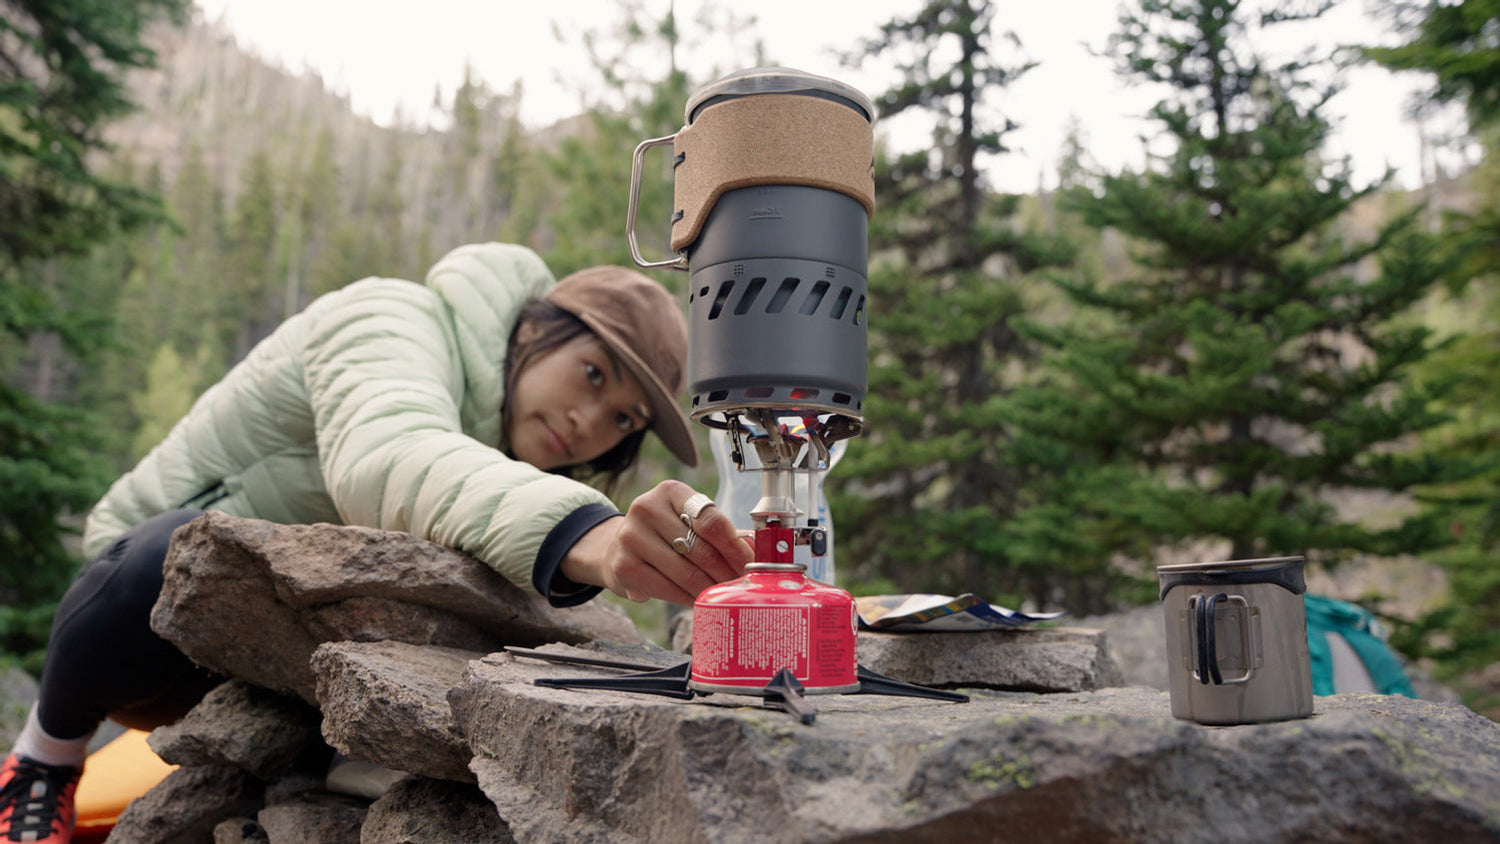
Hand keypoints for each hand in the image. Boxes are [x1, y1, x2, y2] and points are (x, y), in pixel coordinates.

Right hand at [560, 479, 753, 603]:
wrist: (617, 548)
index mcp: (671, 491)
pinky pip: (667, 588)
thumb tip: (757, 550)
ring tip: (724, 595)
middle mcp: (647, 508)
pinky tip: (698, 599)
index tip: (752, 566)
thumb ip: (722, 532)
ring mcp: (631, 536)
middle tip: (742, 587)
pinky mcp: (623, 565)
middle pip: (701, 548)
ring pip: (685, 572)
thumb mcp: (689, 521)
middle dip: (727, 572)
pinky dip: (687, 597)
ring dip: (709, 588)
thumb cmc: (666, 534)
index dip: (736, 547)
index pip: (711, 520)